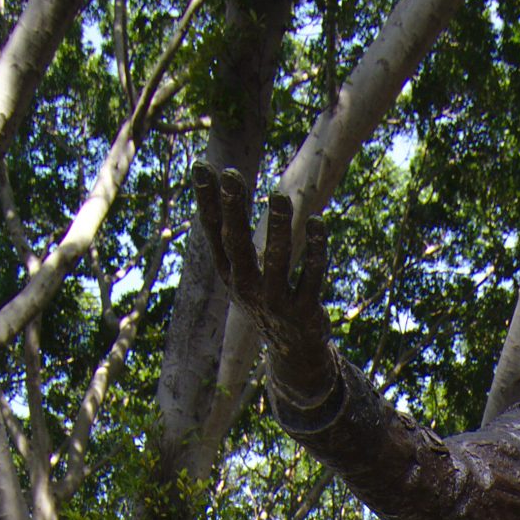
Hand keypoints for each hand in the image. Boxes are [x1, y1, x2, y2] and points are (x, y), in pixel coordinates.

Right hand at [193, 164, 334, 405]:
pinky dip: (316, 250)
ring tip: (281, 196)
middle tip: (233, 173)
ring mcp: (275, 301)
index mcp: (229, 274)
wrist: (293, 354)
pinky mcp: (304, 312)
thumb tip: (218, 180)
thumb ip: (231, 234)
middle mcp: (247, 287)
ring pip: (277, 261)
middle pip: (237, 244)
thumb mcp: (241, 272)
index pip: (214, 231)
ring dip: (279, 228)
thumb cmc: (265, 299)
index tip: (202, 165)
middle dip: (235, 209)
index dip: (207, 200)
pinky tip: (318, 222)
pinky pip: (311, 277)